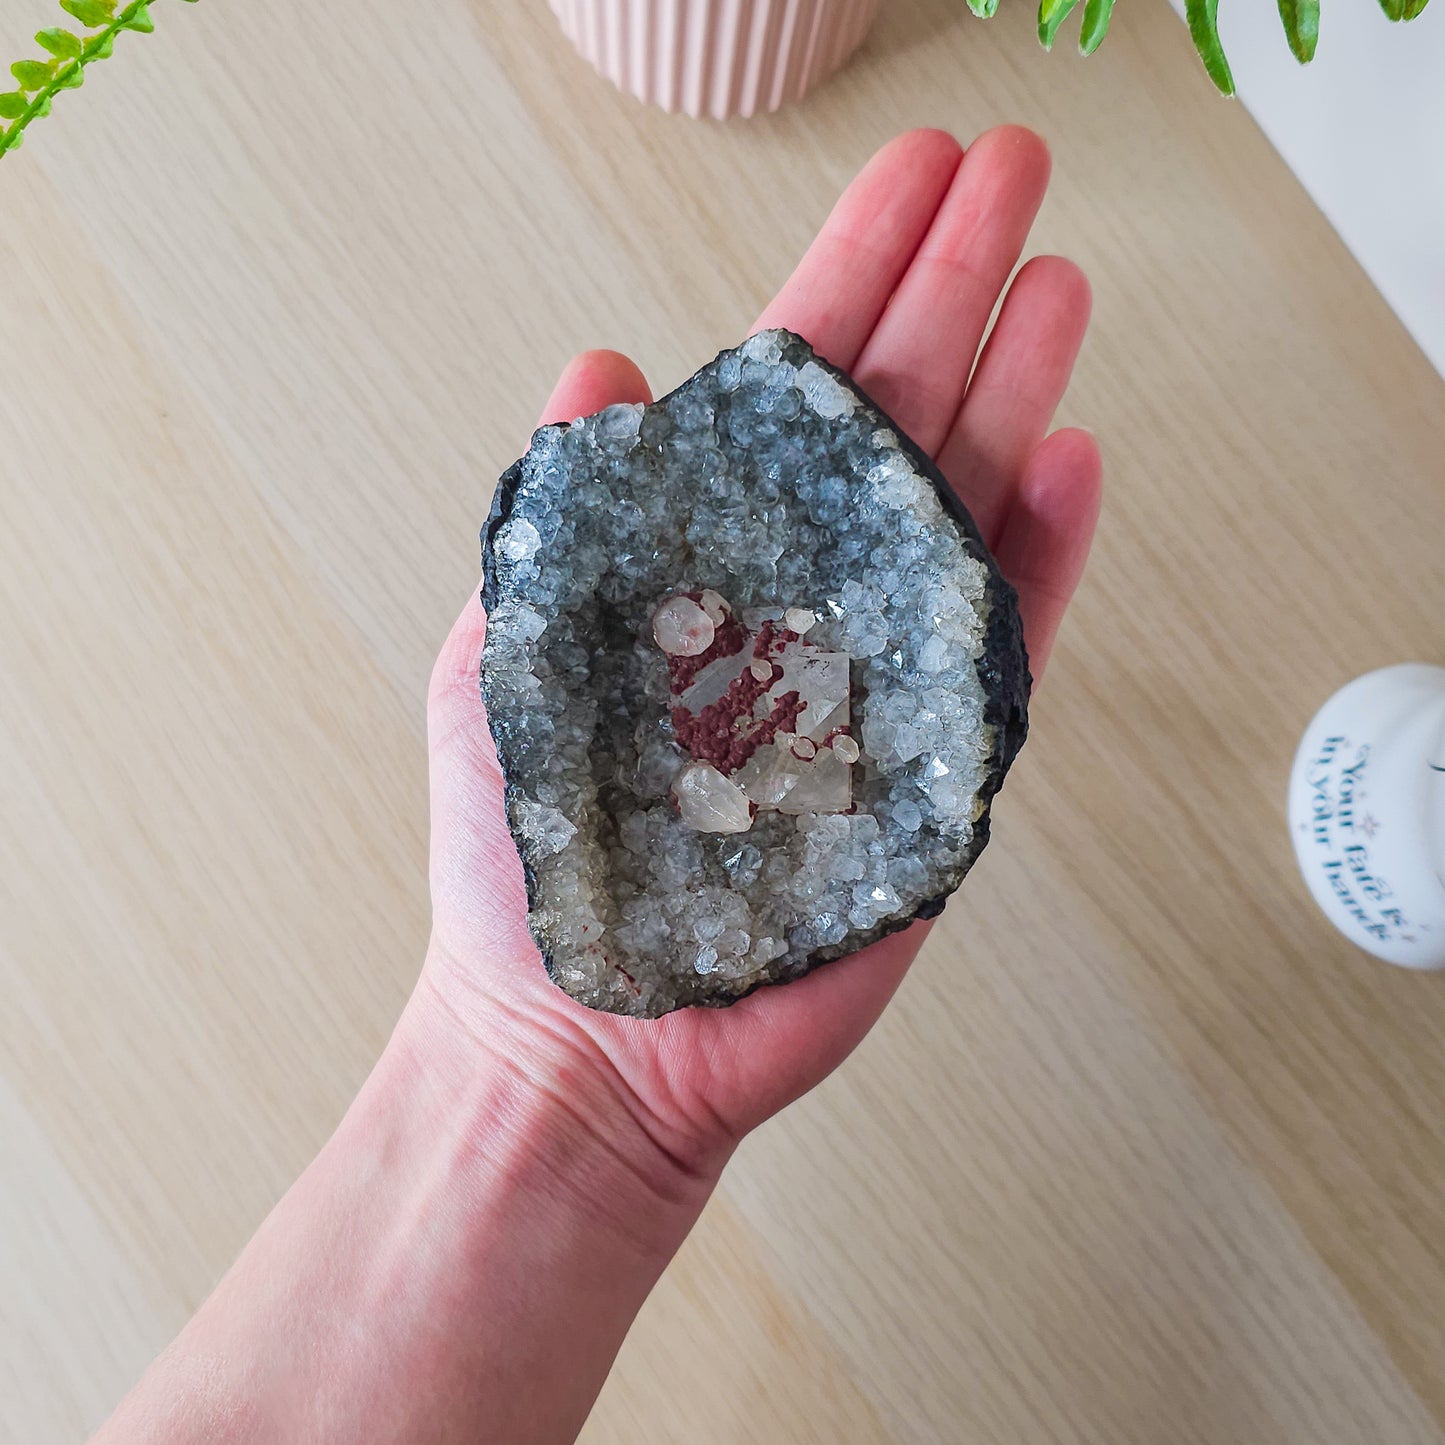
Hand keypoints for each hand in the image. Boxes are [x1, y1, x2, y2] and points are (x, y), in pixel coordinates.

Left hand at [423, 126, 1099, 1185]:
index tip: (907, 179)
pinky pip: (998, 655)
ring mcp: (874, 688)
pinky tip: (1067, 459)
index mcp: (702, 567)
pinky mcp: (930, 779)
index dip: (848, 277)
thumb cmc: (531, 864)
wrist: (580, 1041)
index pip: (786, 398)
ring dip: (1010, 396)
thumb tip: (599, 369)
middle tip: (1013, 176)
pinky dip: (1038, 560)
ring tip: (1056, 285)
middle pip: (890, 428)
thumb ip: (563, 519)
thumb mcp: (502, 659)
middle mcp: (799, 609)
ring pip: (958, 517)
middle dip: (951, 293)